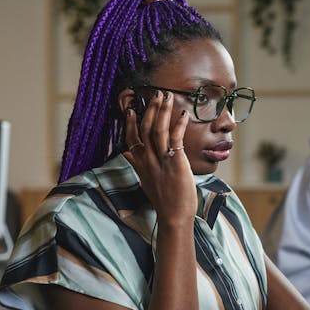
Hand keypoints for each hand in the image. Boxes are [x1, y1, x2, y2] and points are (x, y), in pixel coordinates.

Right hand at [123, 90, 196, 222]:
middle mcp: (148, 160)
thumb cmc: (164, 200)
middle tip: (155, 94)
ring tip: (166, 96)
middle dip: (150, 109)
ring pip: (157, 130)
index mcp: (141, 163)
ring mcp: (161, 160)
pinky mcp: (176, 162)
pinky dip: (178, 124)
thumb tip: (127, 153)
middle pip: (145, 129)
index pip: (131, 138)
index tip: (130, 109)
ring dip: (162, 111)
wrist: (173, 216)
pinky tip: (182, 114)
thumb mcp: (145, 180)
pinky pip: (175, 138)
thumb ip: (136, 165)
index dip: (130, 122)